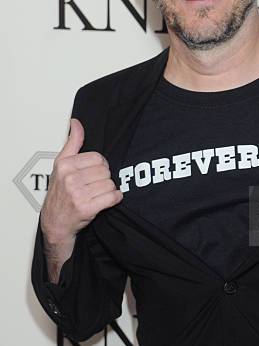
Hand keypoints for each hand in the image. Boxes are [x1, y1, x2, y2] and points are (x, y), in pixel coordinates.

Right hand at [40, 118, 122, 243]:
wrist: (55, 223)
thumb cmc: (59, 193)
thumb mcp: (61, 165)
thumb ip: (72, 143)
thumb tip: (76, 122)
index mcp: (64, 165)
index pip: (98, 158)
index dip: (100, 166)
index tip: (93, 174)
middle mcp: (69, 178)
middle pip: (106, 170)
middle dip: (104, 178)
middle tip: (95, 186)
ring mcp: (77, 194)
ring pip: (110, 183)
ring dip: (109, 190)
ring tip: (98, 194)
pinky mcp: (86, 208)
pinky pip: (113, 197)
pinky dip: (115, 198)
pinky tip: (108, 200)